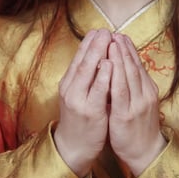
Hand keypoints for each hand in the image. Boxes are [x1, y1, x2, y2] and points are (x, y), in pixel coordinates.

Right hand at [54, 29, 111, 177]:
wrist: (74, 147)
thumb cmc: (81, 117)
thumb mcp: (78, 94)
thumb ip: (86, 76)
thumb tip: (96, 54)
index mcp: (68, 83)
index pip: (78, 58)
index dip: (88, 43)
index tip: (97, 30)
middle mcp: (71, 89)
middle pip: (82, 62)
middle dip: (94, 44)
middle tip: (104, 30)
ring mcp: (79, 100)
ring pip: (88, 73)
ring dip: (98, 54)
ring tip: (108, 39)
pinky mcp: (91, 112)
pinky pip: (98, 91)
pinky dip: (103, 76)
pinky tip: (110, 64)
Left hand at [108, 33, 165, 176]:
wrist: (145, 152)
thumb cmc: (139, 125)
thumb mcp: (140, 101)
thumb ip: (133, 84)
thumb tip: (124, 65)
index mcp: (148, 89)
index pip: (138, 64)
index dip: (129, 49)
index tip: (120, 35)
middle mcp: (145, 93)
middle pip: (133, 65)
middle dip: (123, 48)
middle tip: (115, 33)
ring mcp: (137, 104)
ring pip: (128, 75)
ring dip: (119, 56)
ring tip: (112, 42)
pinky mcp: (126, 115)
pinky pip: (119, 92)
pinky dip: (114, 76)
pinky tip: (108, 65)